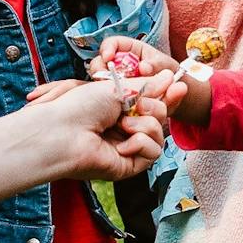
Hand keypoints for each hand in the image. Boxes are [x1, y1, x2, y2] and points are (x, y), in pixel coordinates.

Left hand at [29, 78, 168, 182]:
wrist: (63, 131)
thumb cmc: (80, 106)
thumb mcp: (117, 87)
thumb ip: (146, 85)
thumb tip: (169, 77)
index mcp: (116, 108)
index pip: (149, 103)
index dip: (166, 96)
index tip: (179, 85)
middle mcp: (121, 128)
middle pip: (159, 117)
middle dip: (154, 106)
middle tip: (138, 105)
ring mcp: (125, 147)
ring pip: (159, 134)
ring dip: (146, 125)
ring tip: (123, 124)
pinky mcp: (128, 165)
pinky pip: (153, 152)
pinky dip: (141, 143)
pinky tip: (123, 144)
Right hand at [85, 36, 194, 117]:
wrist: (172, 94)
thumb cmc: (169, 73)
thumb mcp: (165, 65)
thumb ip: (156, 64)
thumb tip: (143, 67)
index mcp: (130, 49)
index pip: (112, 43)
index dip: (107, 48)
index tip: (108, 57)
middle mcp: (118, 64)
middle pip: (100, 61)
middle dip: (100, 69)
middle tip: (106, 79)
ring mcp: (115, 80)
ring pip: (100, 80)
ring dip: (104, 86)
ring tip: (116, 94)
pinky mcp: (115, 95)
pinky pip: (106, 96)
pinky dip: (111, 100)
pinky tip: (120, 104)